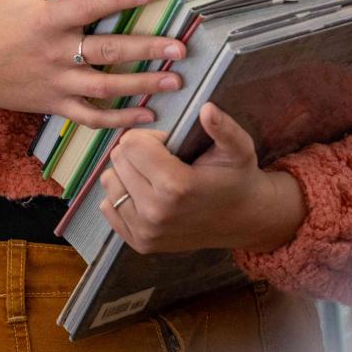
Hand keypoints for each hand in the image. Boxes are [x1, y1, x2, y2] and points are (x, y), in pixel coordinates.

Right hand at [0, 0, 186, 127]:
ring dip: (143, 84)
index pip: (87, 6)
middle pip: (107, 51)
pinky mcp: (55, 105)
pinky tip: (148, 115)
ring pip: (106, 88)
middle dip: (146, 49)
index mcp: (46, 20)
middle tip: (179, 47)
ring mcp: (56, 83)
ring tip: (175, 80)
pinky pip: (91, 117)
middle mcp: (55, 53)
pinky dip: (120, 121)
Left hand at [98, 104, 305, 255]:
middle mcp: (155, 212)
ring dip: (128, 174)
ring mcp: (145, 231)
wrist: (243, 220)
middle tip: (164, 161)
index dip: (150, 137)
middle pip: (119, 160)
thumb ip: (223, 128)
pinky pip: (108, 207)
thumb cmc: (237, 178)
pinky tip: (147, 195)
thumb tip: (206, 108)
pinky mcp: (139, 243)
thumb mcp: (238, 149)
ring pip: (110, 182)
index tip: (169, 145)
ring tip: (155, 177)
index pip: (131, 143)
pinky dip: (123, 196)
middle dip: (138, 153)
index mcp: (176, 186)